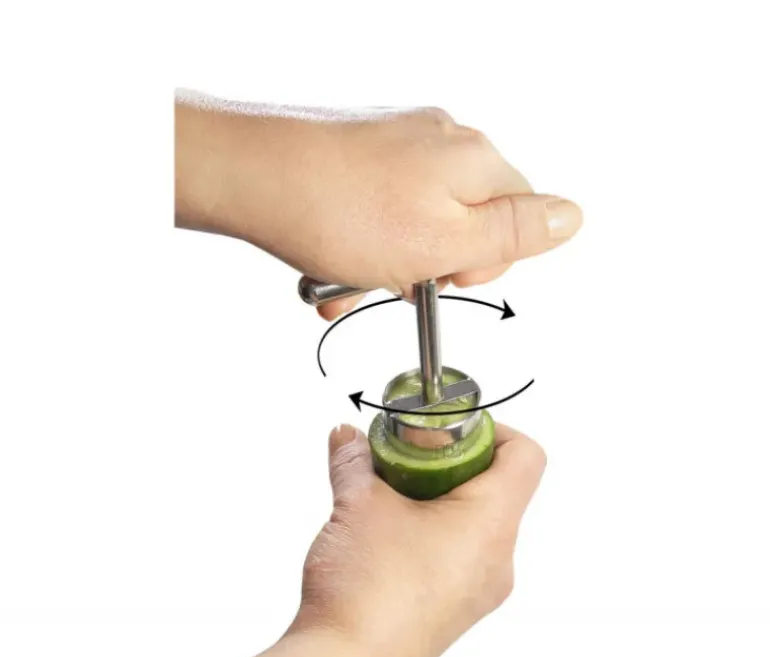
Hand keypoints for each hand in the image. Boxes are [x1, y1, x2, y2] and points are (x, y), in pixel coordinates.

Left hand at [175, 91, 582, 318]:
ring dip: (387, 265)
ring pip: (416, 224)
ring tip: (350, 279)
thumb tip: (572, 217)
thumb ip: (515, 232)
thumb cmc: (342, 213)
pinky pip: (380, 213)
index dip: (483, 262)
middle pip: (465, 221)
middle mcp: (442, 143)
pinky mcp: (363, 158)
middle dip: (429, 265)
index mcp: (475, 161)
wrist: (253, 180)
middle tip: (394, 277)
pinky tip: (335, 266)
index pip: (519, 218)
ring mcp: (400, 147)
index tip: (443, 275)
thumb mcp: (446, 241)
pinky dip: (362, 246)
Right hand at [181, 422, 544, 656]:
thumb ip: (354, 460)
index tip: (450, 430)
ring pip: (476, 523)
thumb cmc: (367, 594)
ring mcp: (479, 589)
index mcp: (491, 523)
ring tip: (391, 496)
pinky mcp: (456, 608)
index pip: (525, 456)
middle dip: (451, 462)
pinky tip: (389, 533)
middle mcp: (498, 559)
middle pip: (498, 487)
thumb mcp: (357, 504)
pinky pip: (460, 554)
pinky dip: (433, 531)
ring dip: (438, 498)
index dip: (492, 430)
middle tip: (410, 457)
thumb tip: (348, 439)